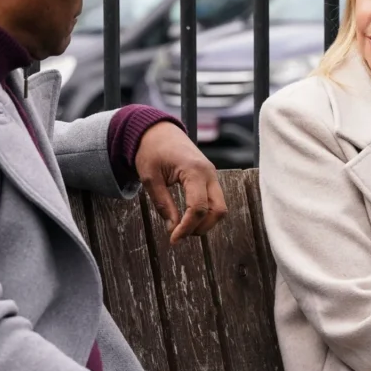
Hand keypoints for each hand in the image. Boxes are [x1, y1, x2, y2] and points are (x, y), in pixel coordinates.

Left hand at [134, 122, 226, 243]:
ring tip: (184, 227)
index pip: (198, 208)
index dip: (187, 227)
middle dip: (201, 228)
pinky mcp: (210, 177)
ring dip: (205, 222)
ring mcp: (212, 174)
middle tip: (180, 235)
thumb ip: (163, 204)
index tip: (173, 239)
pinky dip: (205, 213)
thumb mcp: (150, 179)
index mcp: (194, 170)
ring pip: (220, 207)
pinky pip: (215, 200)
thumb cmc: (152, 151)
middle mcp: (209, 173)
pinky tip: (189, 217)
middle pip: (218, 210)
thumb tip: (173, 228)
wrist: (158, 131)